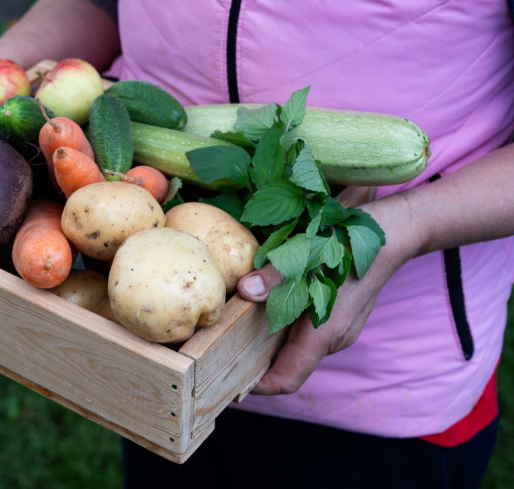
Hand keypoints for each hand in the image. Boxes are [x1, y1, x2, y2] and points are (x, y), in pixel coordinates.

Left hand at [237, 186, 416, 394]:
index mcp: (324, 334)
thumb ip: (275, 276)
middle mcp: (333, 339)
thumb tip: (245, 290)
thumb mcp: (307, 253)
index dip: (258, 385)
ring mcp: (339, 328)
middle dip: (257, 361)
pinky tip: (266, 307)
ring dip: (270, 341)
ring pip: (298, 347)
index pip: (287, 379)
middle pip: (289, 365)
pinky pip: (308, 332)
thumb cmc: (350, 242)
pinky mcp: (340, 316)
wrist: (395, 231)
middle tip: (223, 350)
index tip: (229, 380)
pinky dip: (285, 327)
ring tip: (237, 329)